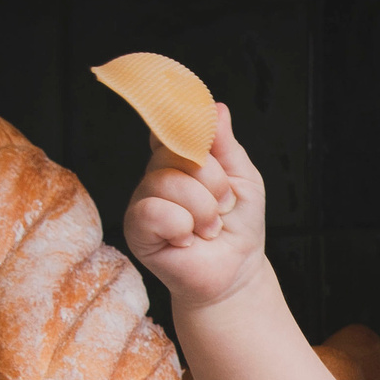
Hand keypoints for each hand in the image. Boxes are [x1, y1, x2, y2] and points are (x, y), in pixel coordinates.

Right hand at [123, 102, 267, 310]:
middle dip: (213, 183)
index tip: (202, 134)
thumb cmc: (238, 226)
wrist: (236, 272)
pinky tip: (186, 240)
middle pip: (176, 152)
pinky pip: (154, 211)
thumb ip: (226, 144)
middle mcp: (157, 173)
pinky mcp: (136, 228)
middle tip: (221, 207)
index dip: (184, 125)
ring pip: (168, 182)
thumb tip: (216, 107)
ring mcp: (144, 199)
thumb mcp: (243, 179)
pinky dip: (181, 227)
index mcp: (180, 157)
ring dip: (203, 210)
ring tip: (208, 228)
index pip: (171, 125)